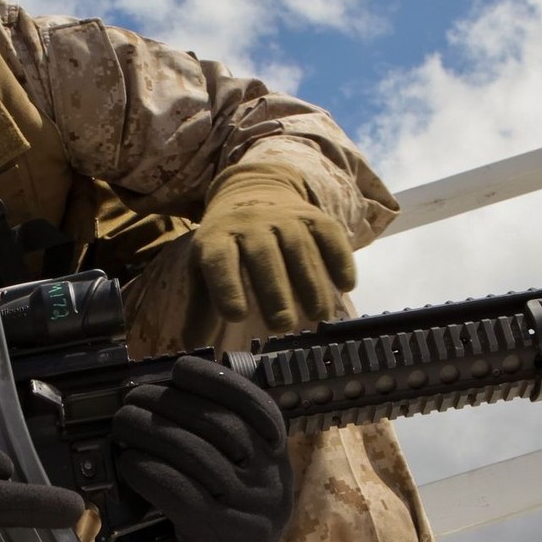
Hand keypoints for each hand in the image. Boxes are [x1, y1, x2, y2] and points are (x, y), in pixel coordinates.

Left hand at [112, 357, 292, 541]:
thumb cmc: (206, 538)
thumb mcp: (223, 489)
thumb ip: (212, 448)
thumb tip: (164, 392)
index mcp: (277, 468)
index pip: (259, 409)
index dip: (219, 382)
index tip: (180, 368)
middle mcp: (272, 487)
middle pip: (221, 425)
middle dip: (170, 402)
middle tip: (131, 398)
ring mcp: (250, 514)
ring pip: (195, 454)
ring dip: (150, 432)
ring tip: (122, 423)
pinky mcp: (220, 539)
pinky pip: (178, 491)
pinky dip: (148, 471)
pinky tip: (128, 464)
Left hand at [190, 164, 356, 337]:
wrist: (253, 189)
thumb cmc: (227, 245)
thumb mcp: (205, 268)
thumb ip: (201, 308)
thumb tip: (194, 352)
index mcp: (216, 238)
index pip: (219, 261)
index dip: (227, 286)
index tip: (236, 316)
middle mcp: (250, 223)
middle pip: (263, 256)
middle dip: (274, 291)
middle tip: (281, 325)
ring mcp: (284, 217)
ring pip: (298, 248)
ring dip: (310, 282)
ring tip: (318, 315)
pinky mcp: (314, 215)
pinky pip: (329, 234)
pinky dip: (340, 258)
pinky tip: (346, 285)